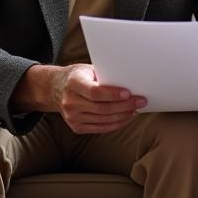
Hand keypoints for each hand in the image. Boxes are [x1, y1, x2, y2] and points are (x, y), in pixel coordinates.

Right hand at [13, 63, 146, 133]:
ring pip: (103, 119)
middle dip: (125, 106)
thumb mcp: (88, 69)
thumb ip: (105, 75)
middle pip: (102, 108)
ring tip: (136, 109)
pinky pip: (100, 128)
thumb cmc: (78, 76)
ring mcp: (72, 116)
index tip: (128, 93)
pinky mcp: (76, 127)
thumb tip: (130, 81)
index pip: (95, 92)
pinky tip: (126, 117)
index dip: (112, 94)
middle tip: (141, 101)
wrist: (56, 88)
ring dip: (123, 115)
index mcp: (73, 83)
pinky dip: (116, 124)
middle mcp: (70, 101)